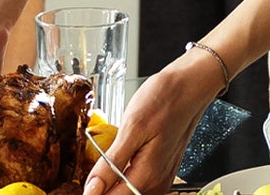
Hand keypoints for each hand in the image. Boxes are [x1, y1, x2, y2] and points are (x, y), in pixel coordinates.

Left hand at [85, 54, 222, 194]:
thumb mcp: (132, 127)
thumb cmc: (164, 100)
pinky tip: (119, 154)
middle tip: (91, 163)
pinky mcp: (161, 169)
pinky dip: (124, 171)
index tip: (79, 180)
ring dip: (113, 179)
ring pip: (128, 189)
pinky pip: (137, 180)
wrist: (189, 86)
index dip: (93, 191)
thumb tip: (92, 190)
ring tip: (103, 157)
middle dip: (103, 184)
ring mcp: (161, 178)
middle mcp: (156, 184)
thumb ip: (111, 163)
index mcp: (147, 178)